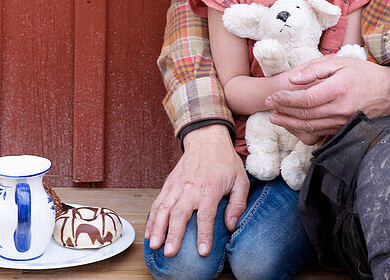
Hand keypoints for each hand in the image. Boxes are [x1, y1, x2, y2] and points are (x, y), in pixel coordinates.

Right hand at [145, 124, 248, 256]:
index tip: (202, 251)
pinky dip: (152, 216)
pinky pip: (158, 201)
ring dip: (158, 227)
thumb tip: (230, 225)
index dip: (204, 234)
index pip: (206, 215)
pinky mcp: (169, 183)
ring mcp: (177, 185)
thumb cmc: (225, 160)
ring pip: (164, 208)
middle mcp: (191, 188)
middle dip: (173, 234)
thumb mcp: (240, 180)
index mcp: (210, 188)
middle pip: (179, 214)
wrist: (206, 137)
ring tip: (154, 244)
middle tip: (170, 252)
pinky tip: (149, 230)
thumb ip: (238, 204)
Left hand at [266, 58, 389, 141]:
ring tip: (275, 118)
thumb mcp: (340, 62)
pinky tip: (293, 125)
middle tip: (268, 107)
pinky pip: (320, 133)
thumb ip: (315, 70)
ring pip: (311, 127)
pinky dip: (304, 130)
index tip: (273, 96)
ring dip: (290, 124)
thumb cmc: (364, 73)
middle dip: (283, 112)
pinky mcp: (344, 129)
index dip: (286, 99)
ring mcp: (342, 122)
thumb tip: (293, 79)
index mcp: (337, 90)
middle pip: (305, 115)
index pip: (305, 99)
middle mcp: (339, 109)